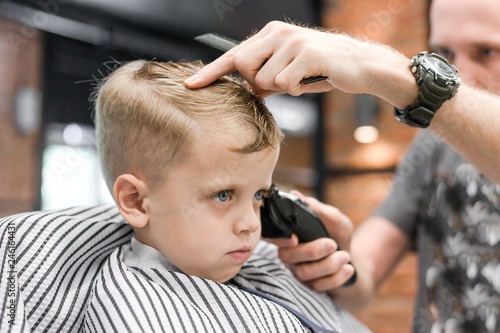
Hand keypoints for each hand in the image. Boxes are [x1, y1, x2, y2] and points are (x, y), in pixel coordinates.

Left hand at [184, 21, 374, 96]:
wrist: (359, 66)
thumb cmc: (321, 69)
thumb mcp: (289, 71)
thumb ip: (266, 79)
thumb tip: (246, 91)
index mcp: (270, 34)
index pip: (234, 55)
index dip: (211, 71)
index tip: (190, 85)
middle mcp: (278, 33)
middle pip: (243, 65)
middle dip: (257, 82)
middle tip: (280, 83)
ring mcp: (292, 41)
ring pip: (265, 79)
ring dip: (282, 88)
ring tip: (302, 79)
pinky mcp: (307, 53)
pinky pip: (284, 83)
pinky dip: (296, 90)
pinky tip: (310, 80)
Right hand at [264, 191, 355, 290]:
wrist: (351, 259)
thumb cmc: (337, 234)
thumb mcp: (334, 219)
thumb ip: (319, 209)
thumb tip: (299, 196)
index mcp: (290, 235)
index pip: (272, 237)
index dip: (278, 239)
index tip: (294, 239)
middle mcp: (289, 254)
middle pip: (288, 256)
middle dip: (311, 251)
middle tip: (332, 244)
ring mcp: (298, 272)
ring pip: (304, 273)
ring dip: (328, 265)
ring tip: (346, 256)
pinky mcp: (311, 286)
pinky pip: (318, 286)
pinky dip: (336, 278)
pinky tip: (348, 269)